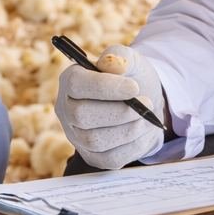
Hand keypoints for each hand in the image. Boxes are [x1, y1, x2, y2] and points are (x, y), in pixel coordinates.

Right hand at [54, 45, 166, 169]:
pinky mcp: (93, 157)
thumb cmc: (132, 78)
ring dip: (128, 129)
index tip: (134, 87)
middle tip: (146, 103)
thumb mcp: (131, 60)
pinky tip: (143, 131)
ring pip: (95, 140)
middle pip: (81, 116)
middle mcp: (67, 109)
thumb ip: (121, 56)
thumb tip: (112, 63)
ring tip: (147, 117)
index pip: (76, 84)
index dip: (105, 87)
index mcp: (71, 80)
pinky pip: (110, 158)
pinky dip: (133, 145)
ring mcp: (77, 136)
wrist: (144, 103)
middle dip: (119, 112)